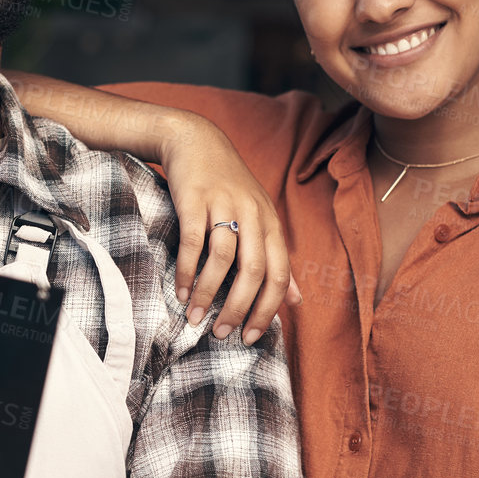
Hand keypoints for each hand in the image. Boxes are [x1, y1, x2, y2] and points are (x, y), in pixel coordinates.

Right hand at [159, 116, 299, 344]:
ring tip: (195, 318)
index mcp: (271, 224)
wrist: (196, 141)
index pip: (279, 274)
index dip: (268, 309)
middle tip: (222, 334)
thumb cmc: (228, 187)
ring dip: (209, 294)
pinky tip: (181, 291)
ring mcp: (224, 205)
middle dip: (238, 308)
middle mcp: (253, 215)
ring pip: (223, 259)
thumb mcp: (260, 218)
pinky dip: (187, 271)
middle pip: (253, 271)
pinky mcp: (195, 199)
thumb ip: (277, 260)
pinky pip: (193, 243)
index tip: (251, 336)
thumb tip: (297, 300)